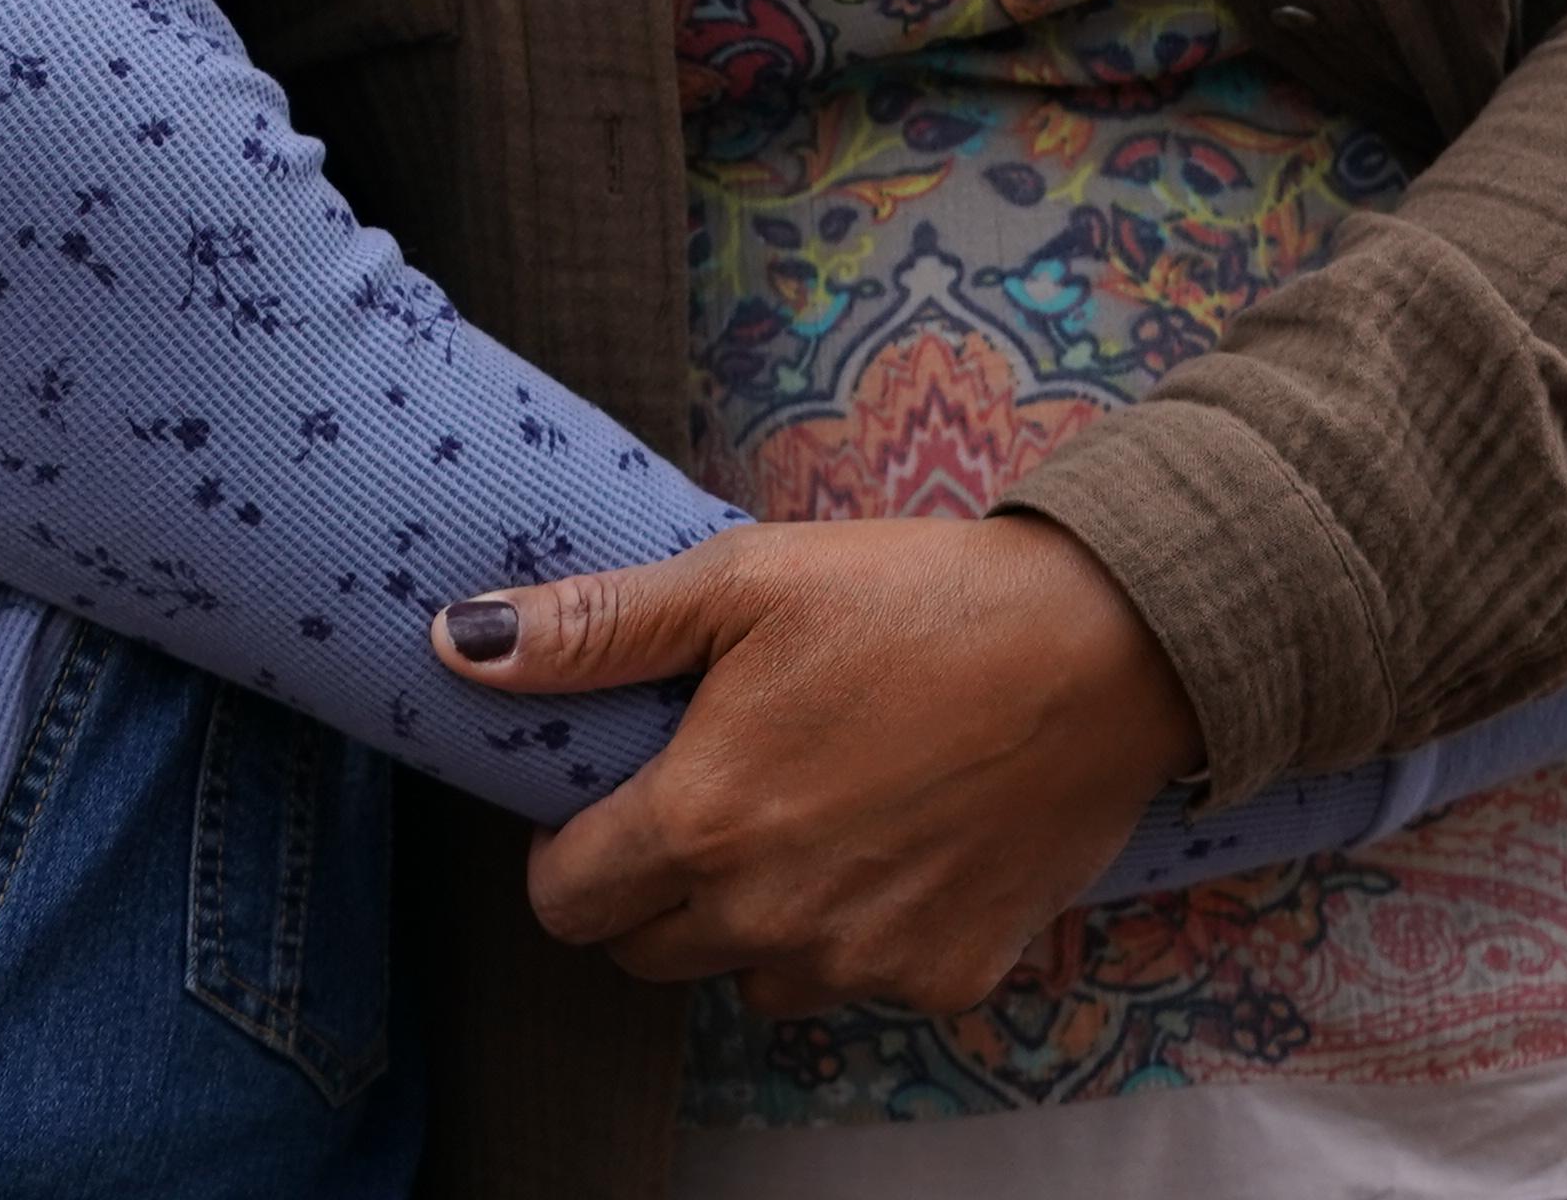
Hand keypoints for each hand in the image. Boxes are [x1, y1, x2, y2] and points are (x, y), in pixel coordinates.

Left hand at [440, 512, 1201, 1016]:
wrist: (1107, 648)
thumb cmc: (916, 598)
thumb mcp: (742, 582)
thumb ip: (595, 629)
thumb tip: (459, 644)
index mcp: (704, 822)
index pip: (565, 901)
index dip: (567, 850)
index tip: (608, 799)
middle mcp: (771, 918)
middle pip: (643, 952)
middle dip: (650, 886)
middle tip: (712, 792)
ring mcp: (862, 963)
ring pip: (746, 979)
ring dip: (749, 921)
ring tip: (808, 812)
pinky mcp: (944, 979)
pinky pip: (853, 984)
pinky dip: (854, 934)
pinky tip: (892, 842)